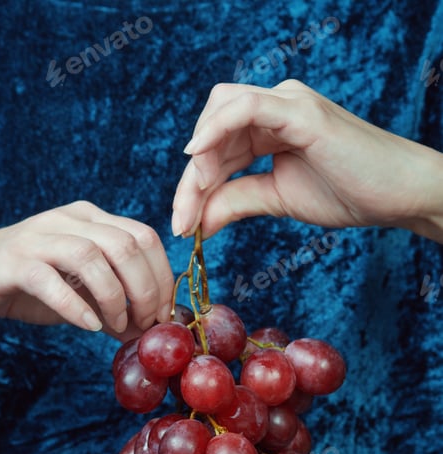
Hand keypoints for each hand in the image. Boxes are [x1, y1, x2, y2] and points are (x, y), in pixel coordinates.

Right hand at [0, 201, 173, 339]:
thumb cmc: (29, 287)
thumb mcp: (81, 294)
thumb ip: (117, 307)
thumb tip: (152, 331)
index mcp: (91, 220)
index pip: (144, 236)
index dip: (162, 277)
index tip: (164, 314)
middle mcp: (67, 220)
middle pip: (125, 244)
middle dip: (145, 290)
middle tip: (145, 324)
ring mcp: (37, 237)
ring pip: (91, 257)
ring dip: (113, 298)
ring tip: (115, 326)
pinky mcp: (11, 262)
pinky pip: (49, 279)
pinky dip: (75, 306)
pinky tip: (88, 325)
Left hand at [172, 80, 442, 241]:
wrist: (396, 196)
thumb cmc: (346, 192)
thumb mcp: (277, 199)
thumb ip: (235, 203)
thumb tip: (195, 224)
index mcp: (268, 127)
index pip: (216, 147)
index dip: (192, 185)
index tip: (182, 225)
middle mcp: (274, 107)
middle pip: (211, 129)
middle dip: (190, 177)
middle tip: (182, 220)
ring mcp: (287, 104)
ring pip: (221, 113)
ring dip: (200, 160)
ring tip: (194, 200)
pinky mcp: (300, 112)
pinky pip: (246, 108)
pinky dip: (216, 128)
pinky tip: (197, 156)